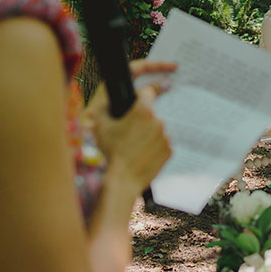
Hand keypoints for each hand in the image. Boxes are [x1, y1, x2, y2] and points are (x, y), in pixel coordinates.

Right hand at [89, 62, 174, 193]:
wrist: (124, 179)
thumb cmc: (111, 151)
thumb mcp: (101, 126)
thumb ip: (104, 107)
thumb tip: (105, 101)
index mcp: (143, 111)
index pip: (148, 92)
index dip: (142, 95)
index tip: (139, 101)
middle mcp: (158, 121)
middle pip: (151, 114)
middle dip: (141, 121)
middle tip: (129, 133)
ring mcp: (165, 136)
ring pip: (156, 130)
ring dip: (147, 135)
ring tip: (134, 147)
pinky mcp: (170, 150)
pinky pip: (161, 144)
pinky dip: (154, 148)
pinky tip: (142, 154)